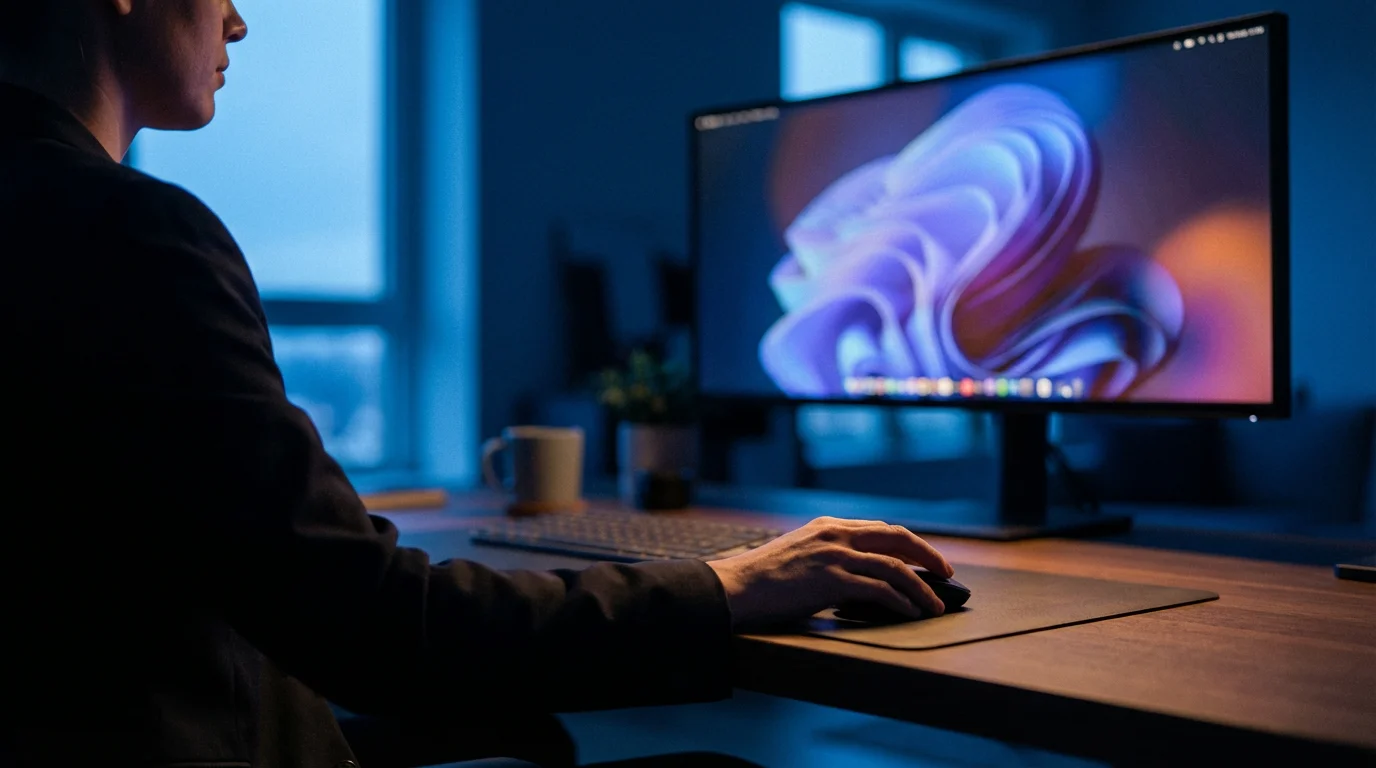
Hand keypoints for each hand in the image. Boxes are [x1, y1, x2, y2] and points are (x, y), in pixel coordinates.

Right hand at [705, 517, 952, 628]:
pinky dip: (902, 601)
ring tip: (935, 605)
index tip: (924, 558)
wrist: (735, 587)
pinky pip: (880, 589)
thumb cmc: (761, 579)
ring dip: (921, 587)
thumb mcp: (798, 555)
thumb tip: (858, 580)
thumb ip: (827, 557)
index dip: (908, 543)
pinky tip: (911, 613)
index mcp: (827, 526)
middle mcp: (835, 535)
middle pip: (896, 537)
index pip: (880, 529)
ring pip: (894, 566)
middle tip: (946, 573)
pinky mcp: (831, 580)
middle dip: (927, 555)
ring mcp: (834, 556)